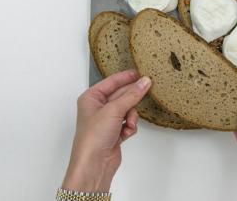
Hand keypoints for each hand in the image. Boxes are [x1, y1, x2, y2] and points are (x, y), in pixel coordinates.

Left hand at [62, 70, 150, 191]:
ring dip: (131, 116)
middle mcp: (98, 108)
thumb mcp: (114, 110)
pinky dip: (130, 127)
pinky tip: (126, 134)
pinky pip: (128, 123)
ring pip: (128, 109)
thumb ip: (132, 95)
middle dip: (131, 100)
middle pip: (121, 95)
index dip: (126, 77)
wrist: (94, 164)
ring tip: (129, 123)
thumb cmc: (93, 137)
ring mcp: (106, 120)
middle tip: (146, 91)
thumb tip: (144, 82)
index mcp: (91, 98)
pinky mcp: (114, 132)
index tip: (140, 72)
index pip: (111, 82)